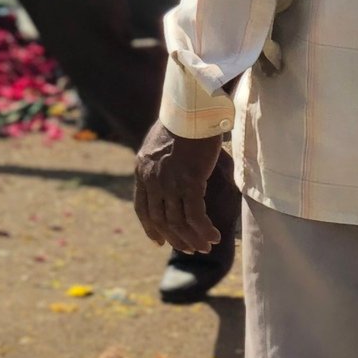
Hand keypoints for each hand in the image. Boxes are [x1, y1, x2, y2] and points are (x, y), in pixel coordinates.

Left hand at [133, 123, 222, 253]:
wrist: (191, 107)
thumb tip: (171, 166)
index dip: (150, 228)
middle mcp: (152, 179)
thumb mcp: (162, 141)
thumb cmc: (182, 119)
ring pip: (179, 221)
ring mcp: (170, 182)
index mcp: (143, 170)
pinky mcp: (189, 182)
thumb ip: (161, 159)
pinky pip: (196, 215)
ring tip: (205, 247)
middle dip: (176, 238)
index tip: (159, 241)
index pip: (142, 208)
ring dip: (193, 238)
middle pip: (161, 219)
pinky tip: (214, 237)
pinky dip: (204, 229)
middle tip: (190, 250)